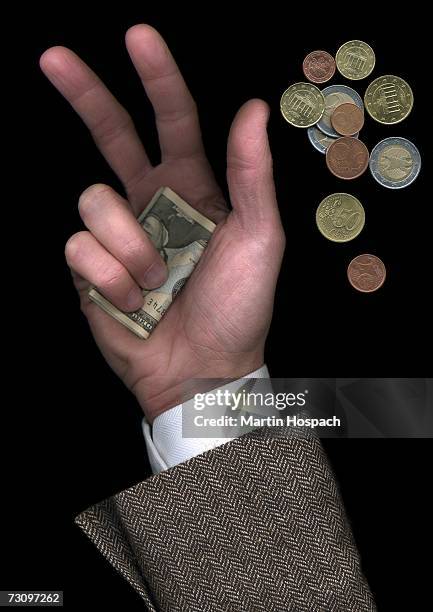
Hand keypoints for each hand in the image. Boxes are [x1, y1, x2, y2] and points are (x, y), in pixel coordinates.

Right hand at [40, 25, 284, 421]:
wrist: (204, 367)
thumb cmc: (238, 308)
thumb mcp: (261, 239)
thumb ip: (253, 176)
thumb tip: (252, 108)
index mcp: (193, 189)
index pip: (172, 122)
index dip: (157, 78)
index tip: (137, 37)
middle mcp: (150, 203)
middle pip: (110, 135)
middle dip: (85, 94)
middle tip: (54, 58)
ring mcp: (118, 235)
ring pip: (93, 200)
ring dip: (129, 245)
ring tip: (157, 281)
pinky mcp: (91, 268)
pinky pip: (80, 247)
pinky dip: (111, 277)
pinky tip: (133, 299)